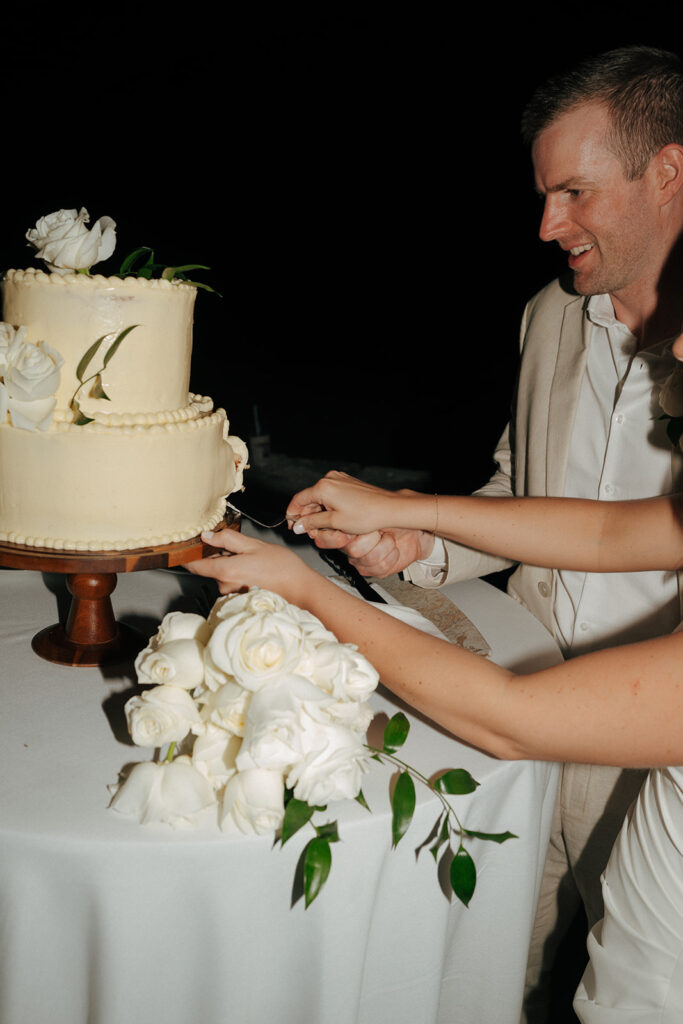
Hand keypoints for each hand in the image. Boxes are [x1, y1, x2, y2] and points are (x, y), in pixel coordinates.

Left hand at [185, 529, 314, 604]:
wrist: (301, 590)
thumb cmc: (282, 569)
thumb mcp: (255, 545)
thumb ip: (228, 539)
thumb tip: (207, 535)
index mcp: (226, 571)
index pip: (194, 565)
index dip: (188, 554)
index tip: (186, 546)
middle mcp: (225, 586)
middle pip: (212, 568)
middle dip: (221, 556)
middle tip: (241, 550)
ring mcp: (232, 595)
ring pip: (223, 575)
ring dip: (231, 566)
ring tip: (253, 562)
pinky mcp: (239, 600)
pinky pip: (232, 584)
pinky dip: (239, 576)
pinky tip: (255, 573)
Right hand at [287, 471, 434, 576]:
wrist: (389, 508)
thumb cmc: (367, 514)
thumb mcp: (335, 522)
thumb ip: (312, 523)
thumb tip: (298, 525)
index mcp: (324, 487)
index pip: (298, 500)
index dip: (293, 514)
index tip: (291, 525)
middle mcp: (330, 479)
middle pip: (309, 499)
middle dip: (308, 516)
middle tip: (310, 531)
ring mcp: (340, 480)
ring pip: (321, 498)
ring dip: (319, 513)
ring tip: (325, 528)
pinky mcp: (348, 483)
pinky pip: (331, 495)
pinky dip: (329, 507)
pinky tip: (334, 519)